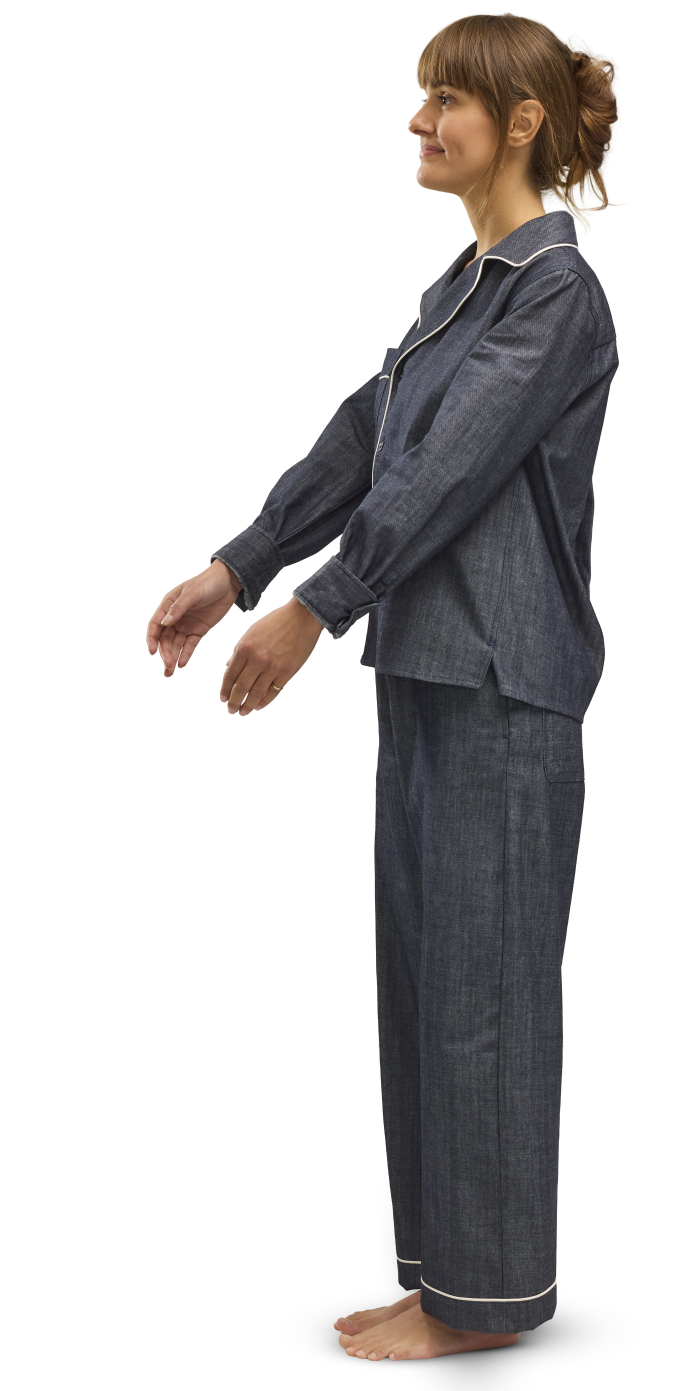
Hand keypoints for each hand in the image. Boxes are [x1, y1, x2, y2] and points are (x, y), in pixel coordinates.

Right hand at [147, 559, 240, 676]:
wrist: (228, 582)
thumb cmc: (207, 582)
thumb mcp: (192, 593)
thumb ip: (178, 608)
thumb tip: (164, 623)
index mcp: (168, 605)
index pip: (156, 624)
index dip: (152, 638)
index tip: (153, 652)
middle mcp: (175, 617)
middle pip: (165, 638)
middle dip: (165, 653)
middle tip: (168, 667)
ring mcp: (186, 625)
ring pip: (176, 644)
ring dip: (173, 657)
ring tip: (171, 671)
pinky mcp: (198, 631)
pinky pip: (190, 645)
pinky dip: (185, 654)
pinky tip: (182, 663)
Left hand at [220, 597, 323, 714]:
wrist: (301, 617)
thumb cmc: (276, 622)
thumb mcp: (251, 632)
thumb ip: (239, 651)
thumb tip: (228, 667)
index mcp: (244, 648)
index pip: (230, 675)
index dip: (225, 690)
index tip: (223, 699)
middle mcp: (256, 659)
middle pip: (241, 687)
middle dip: (234, 702)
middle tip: (231, 710)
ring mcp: (272, 667)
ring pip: (256, 693)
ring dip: (248, 705)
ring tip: (244, 712)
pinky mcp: (287, 673)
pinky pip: (273, 691)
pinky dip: (265, 701)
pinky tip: (260, 705)